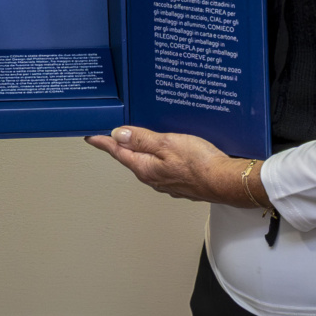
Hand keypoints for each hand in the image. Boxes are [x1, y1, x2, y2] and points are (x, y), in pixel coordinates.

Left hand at [85, 125, 269, 209]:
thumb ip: (141, 139)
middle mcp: (153, 178)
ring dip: (143, 150)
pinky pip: (164, 167)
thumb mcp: (166, 144)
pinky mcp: (181, 182)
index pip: (118, 152)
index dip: (103, 142)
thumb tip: (117, 135)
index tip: (90, 137)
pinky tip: (167, 150)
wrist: (225, 182)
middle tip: (112, 133)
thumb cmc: (198, 163)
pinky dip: (160, 157)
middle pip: (132, 158)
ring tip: (139, 137)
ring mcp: (167, 182)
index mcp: (145, 168)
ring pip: (148, 163)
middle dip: (122, 145)